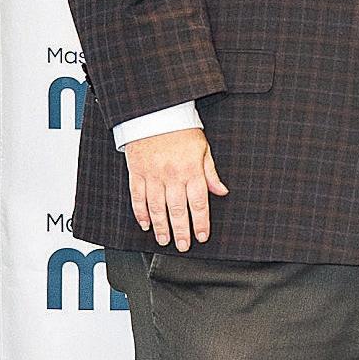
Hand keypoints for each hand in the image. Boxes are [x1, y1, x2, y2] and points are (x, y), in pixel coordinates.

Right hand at [125, 127, 228, 250]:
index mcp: (191, 170)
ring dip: (161, 227)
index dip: (201, 222)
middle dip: (181, 231)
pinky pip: (138, 197)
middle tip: (183, 246)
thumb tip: (221, 191)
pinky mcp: (137, 172)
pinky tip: (146, 224)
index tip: (202, 236)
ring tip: (164, 240)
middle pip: (177, 209)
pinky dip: (141, 213)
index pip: (198, 202)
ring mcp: (152, 175)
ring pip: (157, 207)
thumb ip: (210, 173)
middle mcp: (172, 175)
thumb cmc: (181, 130)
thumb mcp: (203, 149)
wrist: (155, 113)